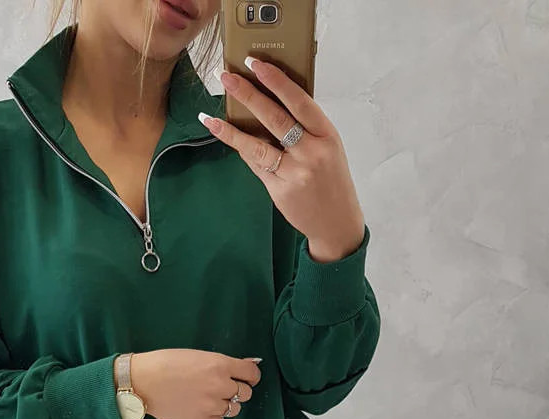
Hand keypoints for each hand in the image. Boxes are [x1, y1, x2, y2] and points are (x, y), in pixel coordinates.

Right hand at [129, 349, 260, 418]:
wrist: (143, 383)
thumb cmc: (166, 363)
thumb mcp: (198, 356)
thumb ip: (222, 364)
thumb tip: (247, 366)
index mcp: (220, 365)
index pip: (251, 373)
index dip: (252, 376)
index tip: (248, 378)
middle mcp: (220, 386)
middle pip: (245, 393)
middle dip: (238, 389)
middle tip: (223, 387)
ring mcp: (212, 406)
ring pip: (234, 409)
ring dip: (226, 403)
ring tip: (208, 398)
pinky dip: (213, 414)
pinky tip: (199, 406)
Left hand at [200, 60, 364, 262]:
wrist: (337, 223)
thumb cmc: (332, 181)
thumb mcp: (329, 148)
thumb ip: (307, 128)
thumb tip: (274, 102)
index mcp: (327, 135)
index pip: (299, 101)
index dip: (276, 80)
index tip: (255, 64)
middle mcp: (311, 152)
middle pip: (274, 118)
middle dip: (247, 94)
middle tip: (225, 77)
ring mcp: (294, 173)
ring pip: (257, 145)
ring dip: (231, 129)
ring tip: (211, 115)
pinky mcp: (279, 190)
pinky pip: (256, 165)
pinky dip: (241, 148)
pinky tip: (225, 135)